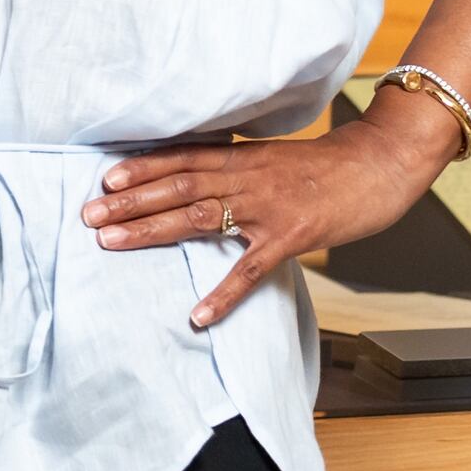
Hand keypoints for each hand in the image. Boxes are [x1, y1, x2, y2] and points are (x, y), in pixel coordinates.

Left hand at [80, 94, 462, 329]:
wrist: (382, 163)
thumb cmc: (328, 165)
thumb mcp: (274, 156)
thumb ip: (236, 167)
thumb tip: (196, 177)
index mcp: (241, 158)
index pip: (181, 160)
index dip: (141, 169)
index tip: (104, 180)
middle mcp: (246, 178)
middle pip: (177, 187)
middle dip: (130, 202)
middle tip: (88, 216)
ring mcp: (267, 207)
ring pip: (199, 217)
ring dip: (152, 232)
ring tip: (112, 244)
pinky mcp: (290, 237)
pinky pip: (249, 269)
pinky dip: (222, 294)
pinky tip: (197, 315)